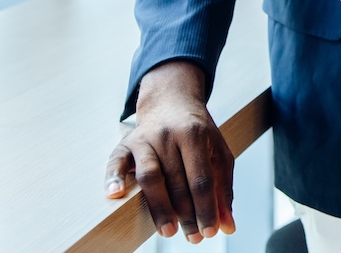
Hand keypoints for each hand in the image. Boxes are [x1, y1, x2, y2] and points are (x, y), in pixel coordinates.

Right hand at [105, 60, 235, 243]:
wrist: (171, 102)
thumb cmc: (198, 132)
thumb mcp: (218, 153)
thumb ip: (223, 188)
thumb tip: (228, 226)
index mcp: (195, 134)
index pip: (201, 179)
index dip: (206, 208)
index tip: (210, 232)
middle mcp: (169, 135)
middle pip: (177, 181)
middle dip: (186, 213)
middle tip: (193, 238)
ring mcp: (145, 138)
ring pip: (149, 176)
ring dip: (159, 206)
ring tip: (169, 231)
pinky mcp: (125, 143)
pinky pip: (115, 161)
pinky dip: (112, 177)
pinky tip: (114, 195)